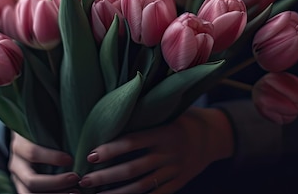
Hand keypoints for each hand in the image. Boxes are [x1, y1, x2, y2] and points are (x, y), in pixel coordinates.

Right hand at [8, 131, 79, 192]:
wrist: (27, 136)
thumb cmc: (42, 127)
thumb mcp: (45, 124)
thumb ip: (56, 128)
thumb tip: (77, 128)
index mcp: (19, 145)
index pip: (32, 153)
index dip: (51, 157)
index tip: (70, 159)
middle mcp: (15, 164)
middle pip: (31, 180)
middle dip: (56, 182)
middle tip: (76, 178)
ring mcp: (17, 179)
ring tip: (75, 192)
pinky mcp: (22, 188)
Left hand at [77, 107, 233, 193]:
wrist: (213, 136)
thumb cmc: (182, 119)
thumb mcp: (167, 112)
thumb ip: (144, 117)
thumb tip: (111, 112)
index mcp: (164, 133)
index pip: (133, 142)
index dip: (111, 149)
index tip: (90, 155)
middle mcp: (169, 154)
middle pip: (132, 168)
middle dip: (106, 176)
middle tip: (84, 180)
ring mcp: (174, 171)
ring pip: (141, 186)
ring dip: (116, 193)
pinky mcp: (177, 183)